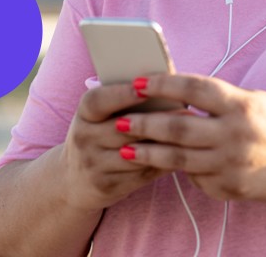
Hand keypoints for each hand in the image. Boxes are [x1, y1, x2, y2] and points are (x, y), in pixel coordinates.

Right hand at [59, 81, 174, 210]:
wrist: (73, 179)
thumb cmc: (99, 135)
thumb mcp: (101, 116)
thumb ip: (125, 100)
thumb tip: (164, 79)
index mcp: (84, 114)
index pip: (98, 101)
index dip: (121, 94)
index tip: (145, 88)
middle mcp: (84, 139)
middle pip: (124, 129)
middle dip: (157, 121)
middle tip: (187, 113)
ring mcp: (94, 165)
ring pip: (137, 154)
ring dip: (165, 144)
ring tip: (191, 134)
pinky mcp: (107, 186)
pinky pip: (141, 174)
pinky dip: (163, 164)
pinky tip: (182, 156)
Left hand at [118, 74, 265, 204]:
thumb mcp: (254, 100)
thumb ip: (219, 100)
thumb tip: (176, 94)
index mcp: (241, 105)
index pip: (193, 89)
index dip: (162, 84)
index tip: (137, 82)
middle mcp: (234, 134)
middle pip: (178, 126)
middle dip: (144, 123)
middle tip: (119, 121)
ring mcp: (230, 164)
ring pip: (178, 158)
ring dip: (148, 153)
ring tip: (125, 149)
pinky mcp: (228, 187)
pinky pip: (195, 177)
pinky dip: (178, 170)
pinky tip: (162, 165)